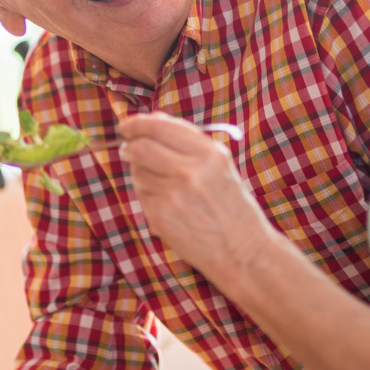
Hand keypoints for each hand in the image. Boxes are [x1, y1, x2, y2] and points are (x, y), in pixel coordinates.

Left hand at [119, 113, 272, 279]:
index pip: (160, 127)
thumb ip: (187, 142)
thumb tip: (152, 118)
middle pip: (140, 148)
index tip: (127, 125)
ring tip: (162, 185)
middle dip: (129, 146)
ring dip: (141, 173)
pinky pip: (142, 196)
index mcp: (209, 153)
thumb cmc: (231, 206)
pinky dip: (148, 196)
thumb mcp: (220, 166)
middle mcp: (190, 171)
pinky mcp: (160, 217)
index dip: (138, 123)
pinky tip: (168, 205)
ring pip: (138, 172)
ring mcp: (173, 195)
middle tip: (126, 148)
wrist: (243, 251)